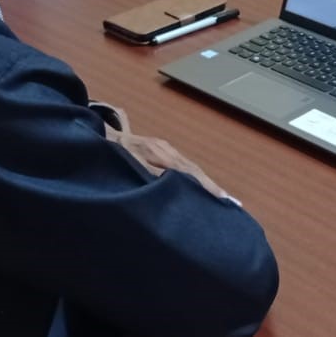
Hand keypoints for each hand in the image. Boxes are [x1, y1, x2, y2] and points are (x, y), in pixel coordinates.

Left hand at [114, 131, 234, 203]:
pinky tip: (201, 185)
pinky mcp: (164, 150)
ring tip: (220, 196)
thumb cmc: (116, 153)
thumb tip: (171, 180)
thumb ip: (149, 172)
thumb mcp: (130, 163)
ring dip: (205, 181)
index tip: (220, 197)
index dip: (204, 185)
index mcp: (160, 153)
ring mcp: (166, 148)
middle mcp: (167, 149)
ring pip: (190, 166)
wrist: (107, 136)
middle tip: (228, 200)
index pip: (188, 171)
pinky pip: (183, 164)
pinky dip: (195, 176)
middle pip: (194, 169)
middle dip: (210, 185)